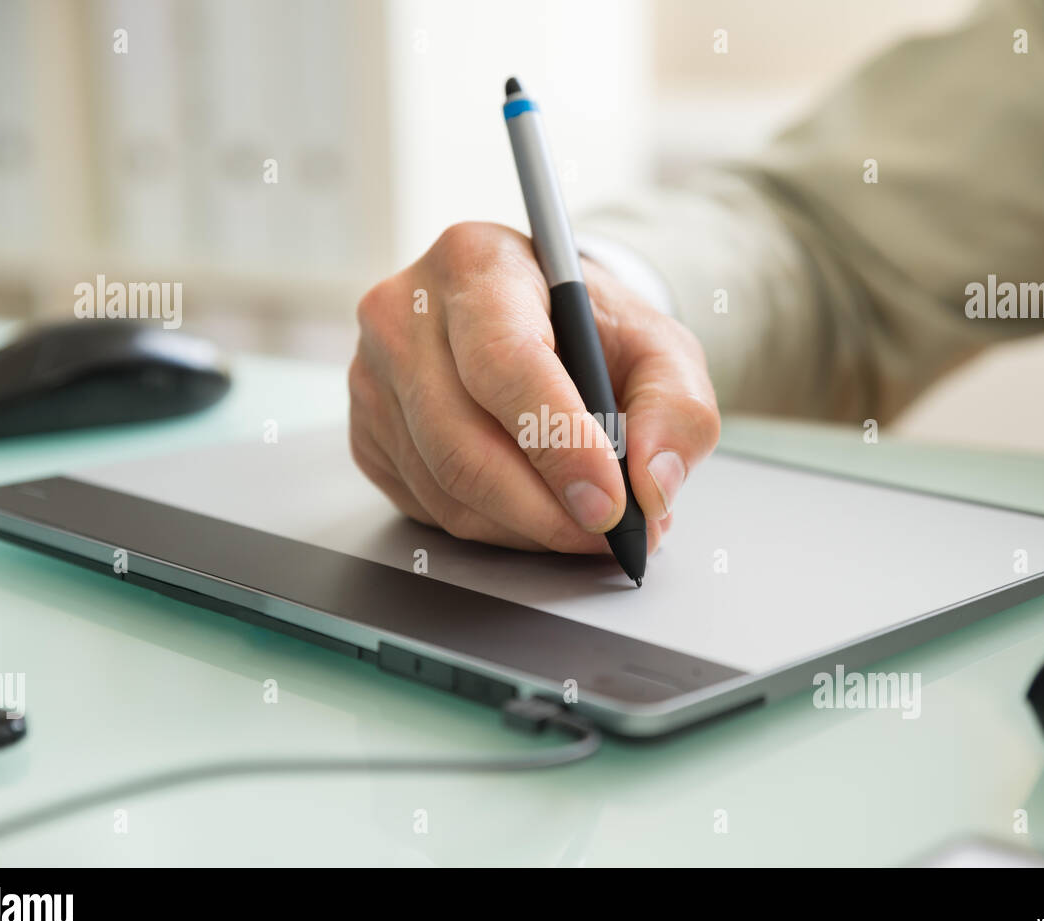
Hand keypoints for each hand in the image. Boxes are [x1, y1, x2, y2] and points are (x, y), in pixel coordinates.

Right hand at [348, 222, 719, 553]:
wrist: (536, 323)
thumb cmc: (590, 330)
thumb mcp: (659, 347)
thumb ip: (677, 408)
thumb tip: (652, 482)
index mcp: (477, 263)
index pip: (505, 361)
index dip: (558, 444)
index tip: (608, 501)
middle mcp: (405, 312)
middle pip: (462, 441)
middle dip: (546, 509)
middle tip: (608, 534)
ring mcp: (373, 375)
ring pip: (445, 488)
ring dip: (526, 527)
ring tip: (585, 522)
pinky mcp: (365, 432)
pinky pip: (427, 506)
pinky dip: (493, 526)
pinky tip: (534, 507)